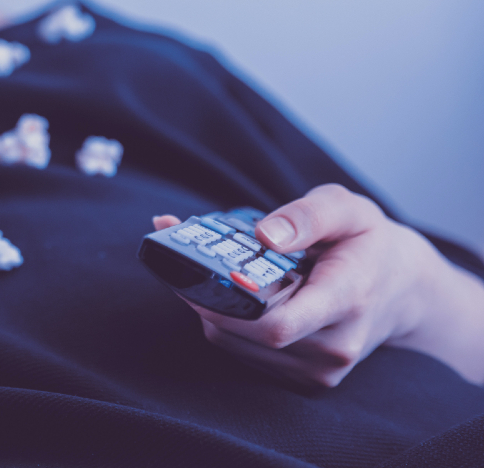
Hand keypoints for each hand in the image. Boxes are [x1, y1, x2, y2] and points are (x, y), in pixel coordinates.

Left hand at [154, 184, 483, 387]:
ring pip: (236, 345)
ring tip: (213, 273)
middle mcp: (335, 346)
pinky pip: (244, 353)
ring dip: (212, 310)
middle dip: (207, 298)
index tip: (198, 275)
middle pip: (246, 334)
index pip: (278, 325)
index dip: (227, 306)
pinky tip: (233, 297)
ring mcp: (321, 370)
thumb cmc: (367, 243)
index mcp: (347, 300)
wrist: (402, 289)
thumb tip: (266, 234)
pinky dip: (227, 324)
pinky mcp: (305, 380)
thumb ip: (307, 215)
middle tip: (187, 260)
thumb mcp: (347, 209)